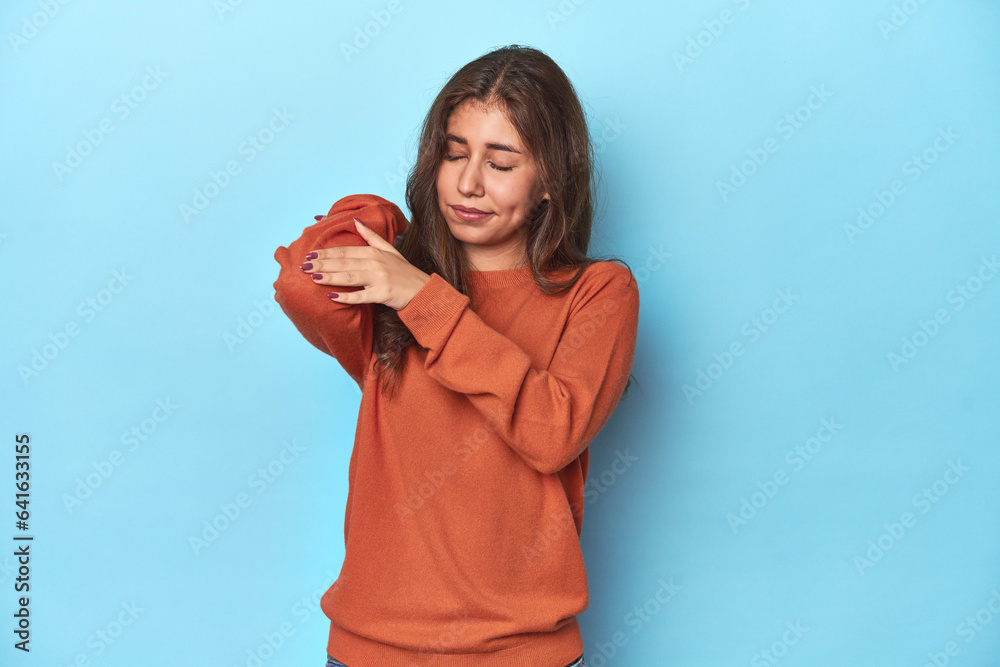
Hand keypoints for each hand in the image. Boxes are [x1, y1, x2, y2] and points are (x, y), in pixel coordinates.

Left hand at [300, 217, 429, 310]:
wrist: (423, 290)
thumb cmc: (404, 272)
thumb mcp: (390, 250)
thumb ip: (371, 236)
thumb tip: (357, 222)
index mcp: (374, 252)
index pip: (345, 251)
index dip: (327, 252)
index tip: (310, 253)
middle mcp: (375, 263)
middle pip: (344, 262)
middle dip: (322, 263)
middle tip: (304, 265)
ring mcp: (379, 278)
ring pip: (349, 276)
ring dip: (330, 276)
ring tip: (313, 277)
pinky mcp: (382, 294)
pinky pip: (361, 296)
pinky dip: (346, 296)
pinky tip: (332, 296)